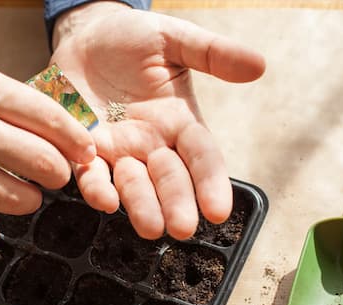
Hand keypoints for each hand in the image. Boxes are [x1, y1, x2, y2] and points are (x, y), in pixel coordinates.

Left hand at [51, 3, 264, 239]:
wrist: (84, 37)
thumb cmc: (131, 38)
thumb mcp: (174, 39)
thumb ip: (211, 53)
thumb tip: (258, 66)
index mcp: (179, 122)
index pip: (201, 156)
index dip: (210, 182)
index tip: (219, 210)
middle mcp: (151, 143)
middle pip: (169, 179)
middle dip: (176, 204)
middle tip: (182, 229)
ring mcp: (117, 150)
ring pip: (132, 185)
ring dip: (141, 205)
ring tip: (150, 227)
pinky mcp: (84, 150)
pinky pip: (91, 174)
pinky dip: (97, 188)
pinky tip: (105, 200)